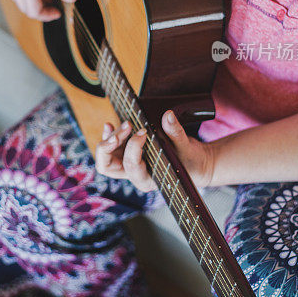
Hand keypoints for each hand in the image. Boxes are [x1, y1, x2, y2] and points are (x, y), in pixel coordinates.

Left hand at [94, 111, 214, 192]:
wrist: (191, 163)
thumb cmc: (189, 160)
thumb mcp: (187, 147)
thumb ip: (176, 133)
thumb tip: (168, 115)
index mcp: (146, 181)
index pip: (131, 165)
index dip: (133, 147)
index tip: (144, 131)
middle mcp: (132, 175)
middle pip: (107, 166)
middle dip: (110, 145)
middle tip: (126, 126)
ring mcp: (126, 165)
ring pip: (106, 156)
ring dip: (110, 138)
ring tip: (126, 124)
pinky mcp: (126, 154)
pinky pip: (110, 148)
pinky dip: (109, 136)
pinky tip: (109, 125)